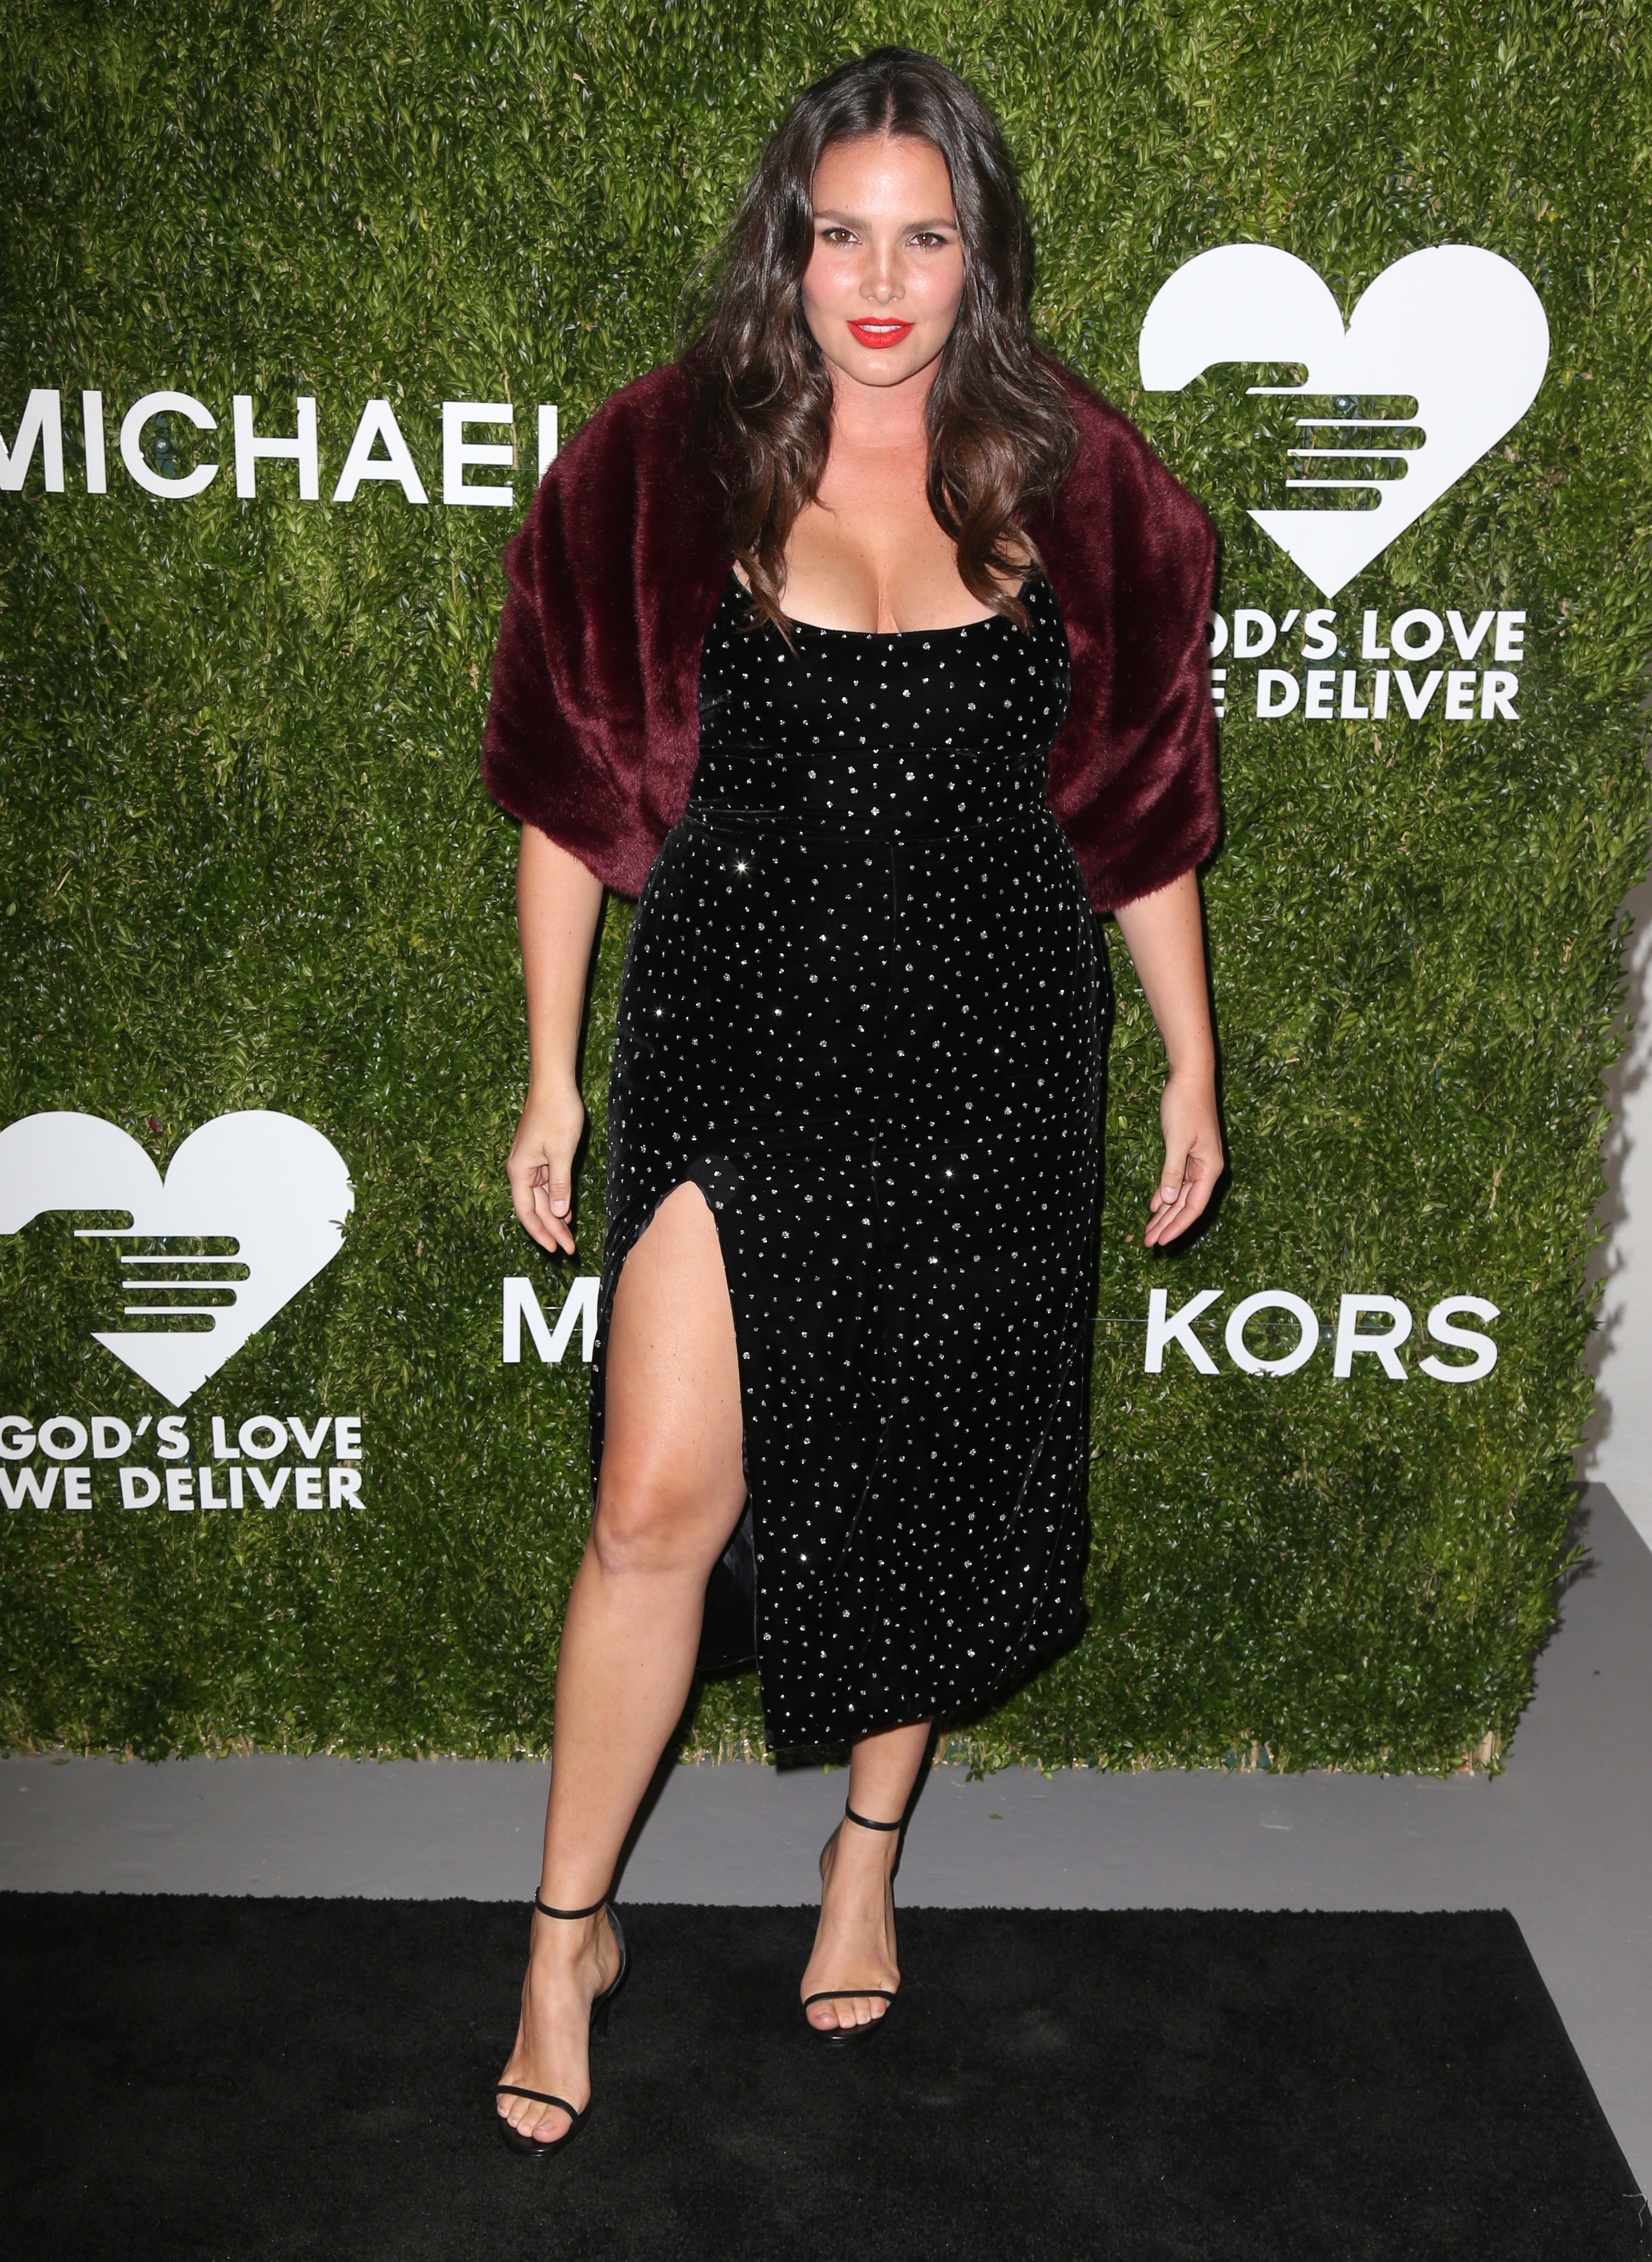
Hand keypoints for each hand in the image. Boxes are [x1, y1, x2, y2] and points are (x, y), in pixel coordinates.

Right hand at [508, 1079, 585, 1255]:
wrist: (553, 1084)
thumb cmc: (556, 1114)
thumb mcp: (561, 1153)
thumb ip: (560, 1185)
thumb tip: (557, 1213)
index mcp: (520, 1171)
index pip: (526, 1211)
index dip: (539, 1232)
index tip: (553, 1249)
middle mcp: (521, 1170)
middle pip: (534, 1208)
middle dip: (552, 1229)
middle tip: (569, 1249)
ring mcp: (531, 1163)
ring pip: (541, 1198)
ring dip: (555, 1217)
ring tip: (570, 1236)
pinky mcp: (541, 1156)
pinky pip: (547, 1184)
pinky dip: (557, 1199)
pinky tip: (566, 1211)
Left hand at [1145, 1066, 1222, 1247]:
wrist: (1190, 1076)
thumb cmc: (1185, 1105)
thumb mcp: (1176, 1140)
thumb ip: (1172, 1172)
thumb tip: (1169, 1201)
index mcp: (1210, 1168)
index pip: (1193, 1207)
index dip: (1177, 1226)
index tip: (1161, 1242)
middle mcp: (1207, 1168)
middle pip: (1186, 1205)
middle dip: (1167, 1225)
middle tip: (1148, 1243)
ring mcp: (1197, 1161)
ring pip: (1180, 1195)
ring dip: (1164, 1213)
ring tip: (1148, 1231)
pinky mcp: (1187, 1152)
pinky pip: (1176, 1180)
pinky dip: (1165, 1193)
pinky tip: (1154, 1206)